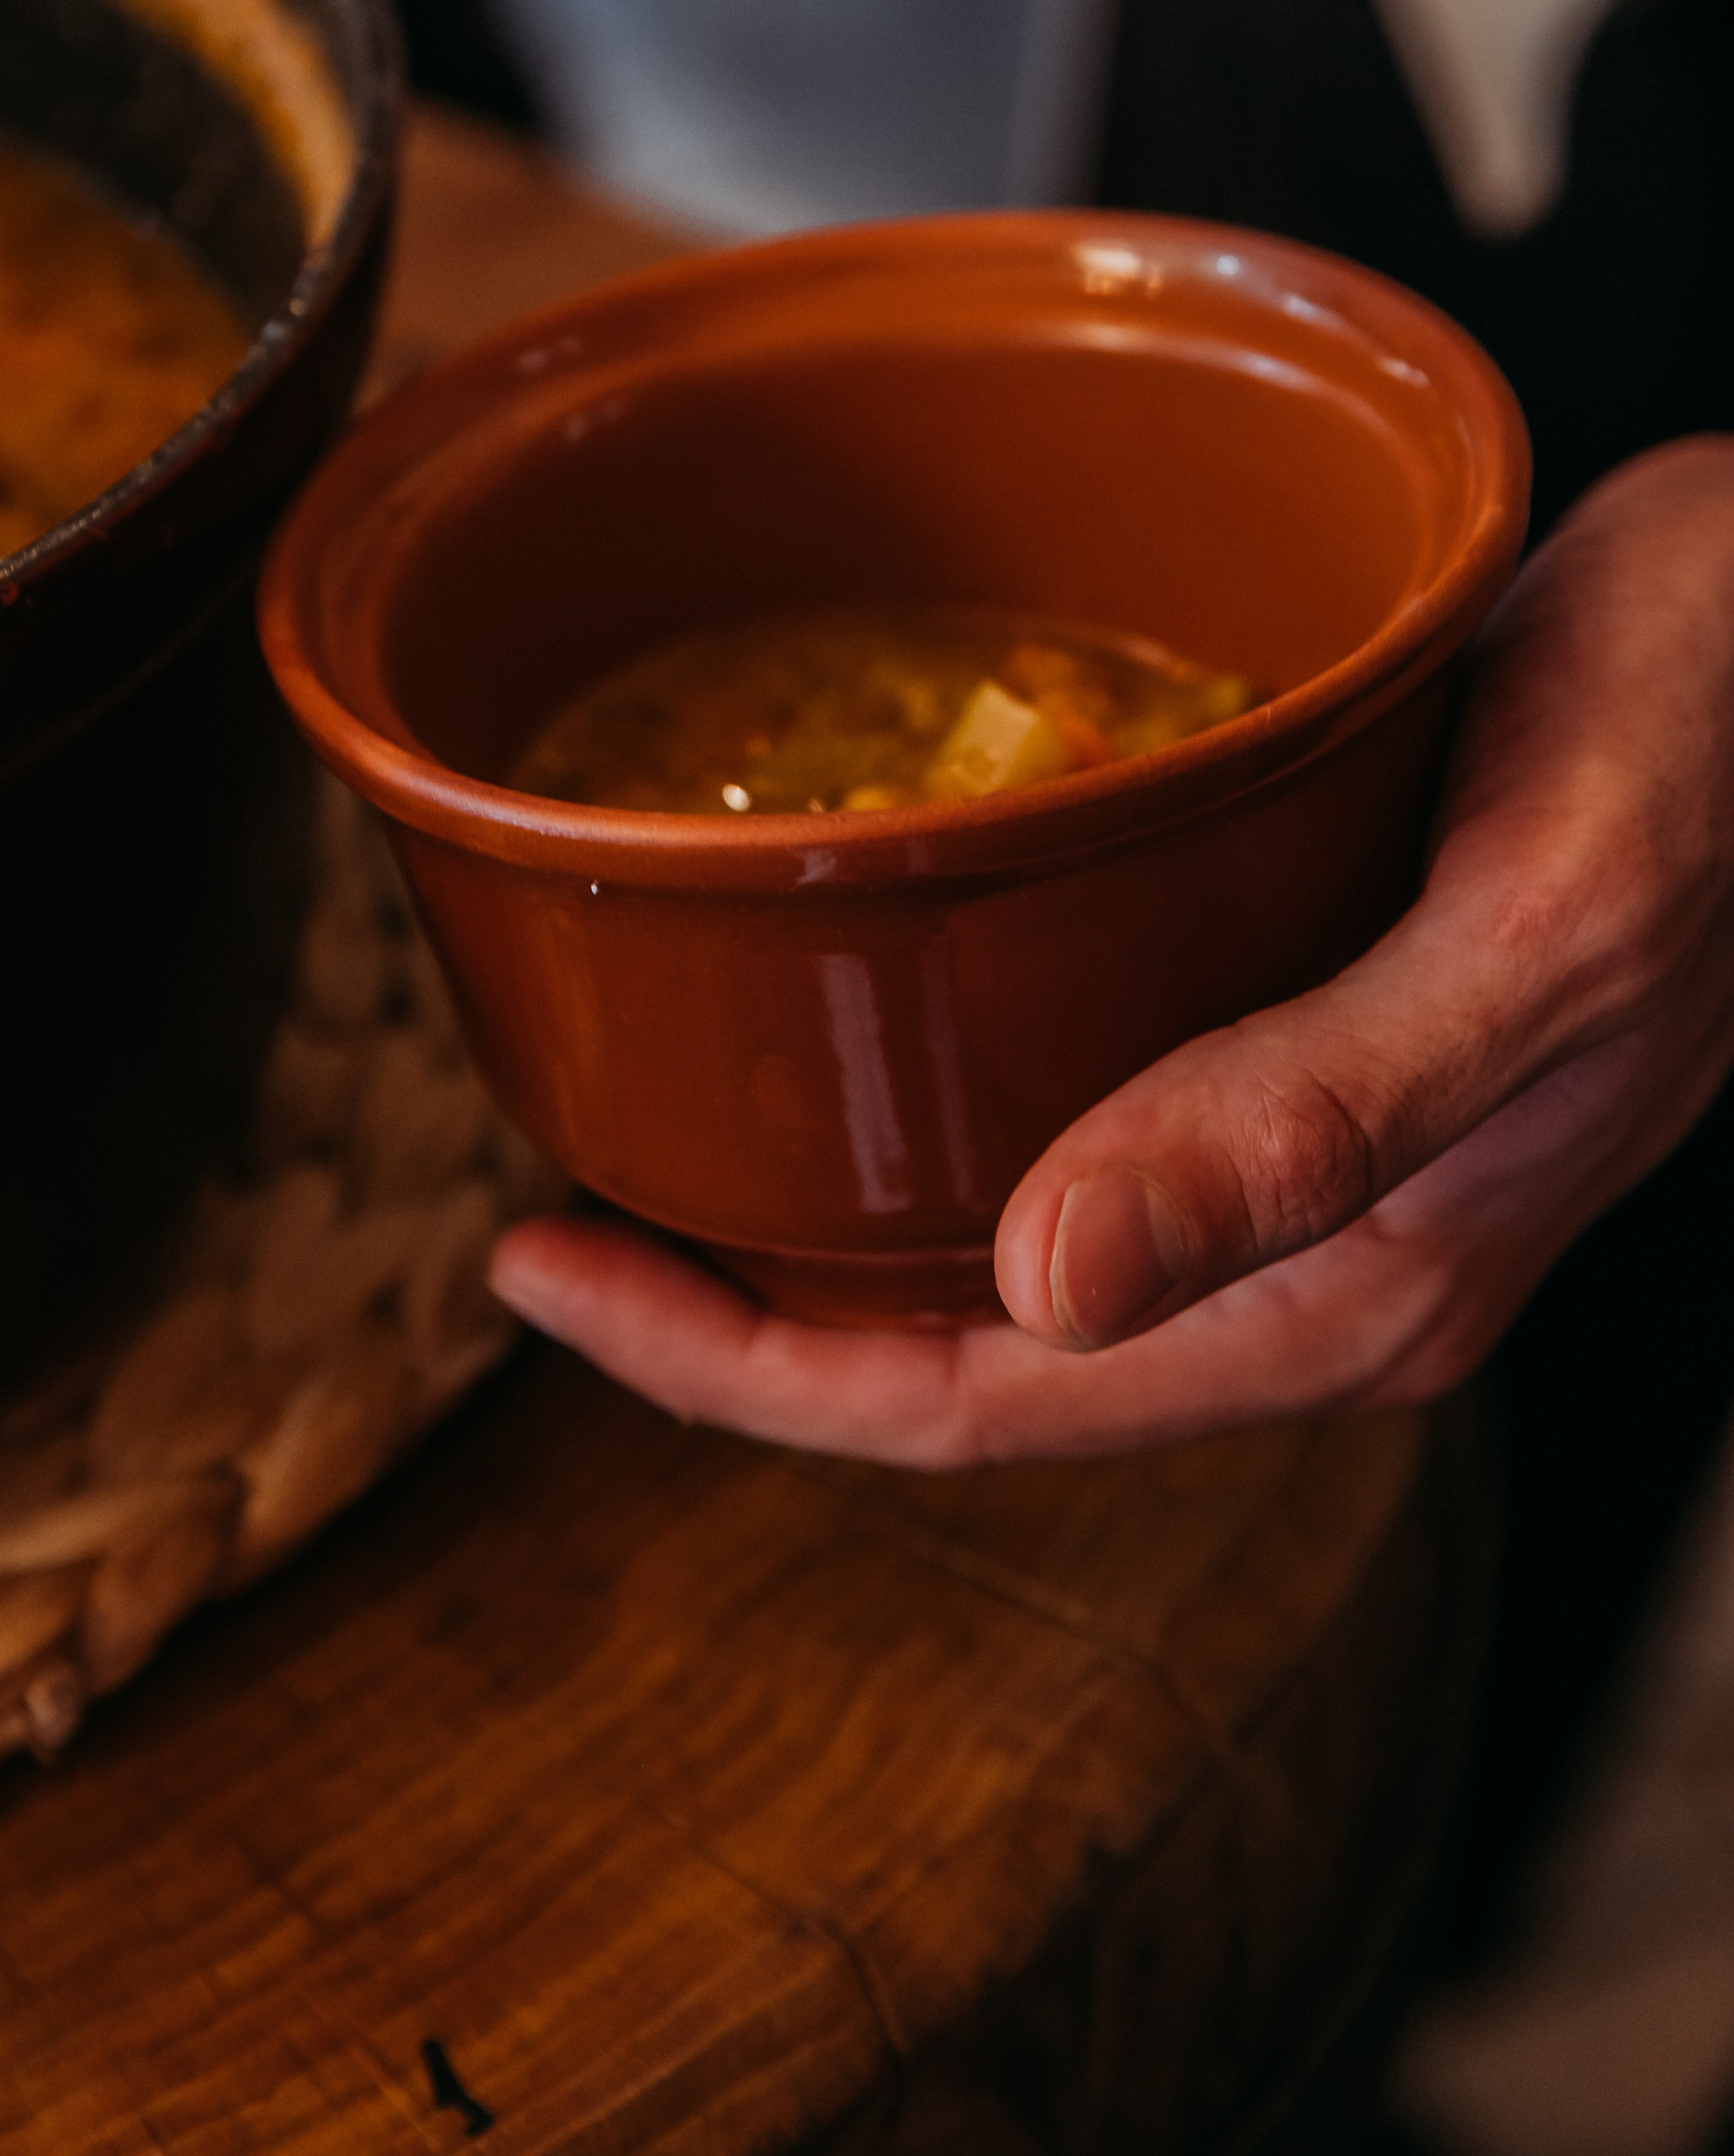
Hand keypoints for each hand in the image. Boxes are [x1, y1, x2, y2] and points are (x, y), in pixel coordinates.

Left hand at [489, 436, 1733, 1462]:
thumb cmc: (1721, 754)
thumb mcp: (1535, 928)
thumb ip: (1310, 1115)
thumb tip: (1042, 1287)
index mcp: (1355, 1284)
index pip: (983, 1401)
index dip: (739, 1369)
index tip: (541, 1267)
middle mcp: (1318, 1246)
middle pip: (968, 1339)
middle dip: (747, 1301)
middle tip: (551, 1196)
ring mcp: (1312, 1136)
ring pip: (1009, 1218)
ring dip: (831, 1195)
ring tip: (655, 1109)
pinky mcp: (1307, 1009)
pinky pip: (1076, 1083)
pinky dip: (935, 1063)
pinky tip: (855, 977)